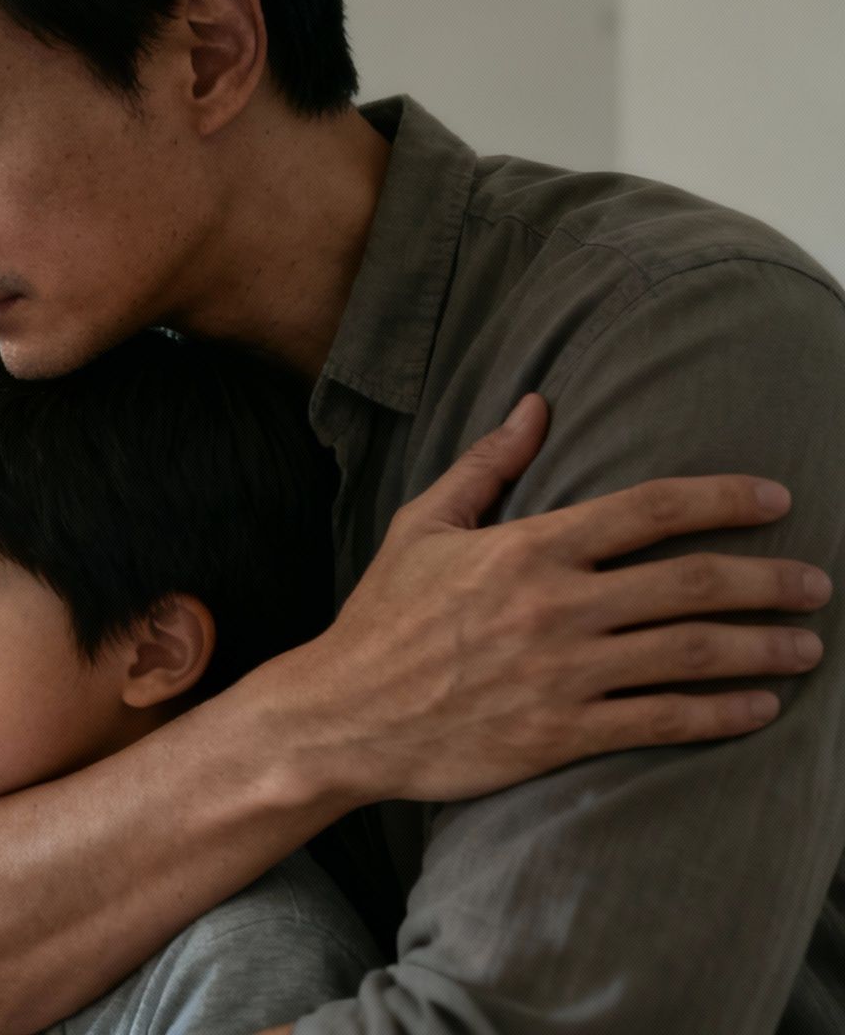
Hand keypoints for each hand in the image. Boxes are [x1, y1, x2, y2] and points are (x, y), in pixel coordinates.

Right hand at [264, 393, 831, 804]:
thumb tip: (536, 406)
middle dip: (767, 581)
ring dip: (761, 649)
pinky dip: (721, 714)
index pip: (648, 510)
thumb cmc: (381, 619)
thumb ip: (486, 466)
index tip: (776, 499)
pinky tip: (759, 709)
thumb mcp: (422, 527)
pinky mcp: (560, 734)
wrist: (342, 715)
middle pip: (689, 584)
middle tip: (814, 583)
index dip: (722, 500)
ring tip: (805, 647)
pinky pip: (661, 721)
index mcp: (528, 548)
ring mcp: (562, 673)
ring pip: (689, 654)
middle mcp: (555, 606)